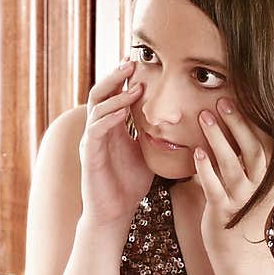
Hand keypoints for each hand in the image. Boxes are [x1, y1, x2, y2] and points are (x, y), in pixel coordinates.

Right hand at [79, 59, 153, 229]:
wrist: (114, 213)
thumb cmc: (130, 185)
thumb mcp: (148, 154)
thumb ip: (156, 135)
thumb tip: (183, 123)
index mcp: (112, 127)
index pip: (114, 94)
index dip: (124, 78)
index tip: (140, 62)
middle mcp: (98, 129)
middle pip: (101, 93)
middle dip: (116, 76)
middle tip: (132, 61)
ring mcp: (92, 141)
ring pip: (97, 107)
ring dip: (115, 94)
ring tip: (133, 82)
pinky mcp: (90, 155)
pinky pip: (96, 130)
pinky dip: (109, 117)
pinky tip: (123, 111)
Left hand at [193, 97, 273, 255]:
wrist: (238, 253)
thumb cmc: (241, 211)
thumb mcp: (252, 183)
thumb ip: (249, 157)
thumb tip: (244, 125)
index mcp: (271, 176)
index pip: (269, 142)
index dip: (257, 119)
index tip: (243, 95)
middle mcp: (261, 187)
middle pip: (255, 149)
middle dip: (239, 123)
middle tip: (222, 100)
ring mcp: (242, 201)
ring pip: (233, 165)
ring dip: (218, 139)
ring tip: (204, 117)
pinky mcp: (224, 213)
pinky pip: (215, 188)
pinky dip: (206, 169)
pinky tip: (196, 152)